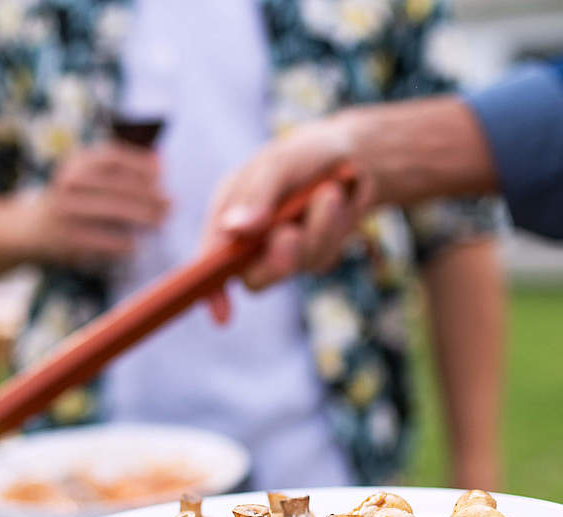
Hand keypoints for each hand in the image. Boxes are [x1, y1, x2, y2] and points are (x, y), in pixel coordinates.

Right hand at [27, 142, 167, 267]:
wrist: (27, 229)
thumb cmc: (71, 201)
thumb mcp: (85, 177)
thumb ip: (118, 170)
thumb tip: (160, 164)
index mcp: (75, 163)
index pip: (112, 157)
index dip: (140, 163)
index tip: (162, 173)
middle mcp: (68, 182)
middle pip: (117, 185)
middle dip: (149, 195)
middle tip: (170, 204)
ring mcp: (64, 210)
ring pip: (112, 211)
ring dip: (141, 216)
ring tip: (160, 222)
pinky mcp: (64, 237)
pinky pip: (99, 239)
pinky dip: (120, 243)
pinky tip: (135, 246)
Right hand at [199, 115, 376, 318]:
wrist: (351, 155)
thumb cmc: (303, 155)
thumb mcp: (278, 164)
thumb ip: (257, 195)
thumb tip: (234, 229)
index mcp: (228, 214)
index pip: (211, 260)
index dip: (212, 291)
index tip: (223, 315)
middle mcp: (250, 240)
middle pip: (254, 277)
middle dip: (277, 259)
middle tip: (290, 233)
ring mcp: (282, 252)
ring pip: (296, 265)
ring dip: (317, 229)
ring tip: (330, 192)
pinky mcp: (312, 255)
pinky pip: (323, 258)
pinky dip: (336, 229)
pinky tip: (341, 202)